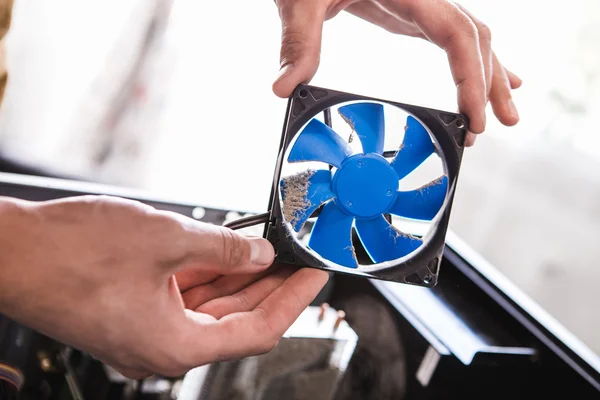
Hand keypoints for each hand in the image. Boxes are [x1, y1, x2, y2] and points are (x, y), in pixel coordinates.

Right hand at [0, 196, 328, 378]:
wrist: (13, 252)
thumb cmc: (71, 253)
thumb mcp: (166, 240)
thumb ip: (225, 249)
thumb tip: (260, 254)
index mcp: (174, 345)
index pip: (257, 330)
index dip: (294, 301)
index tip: (315, 278)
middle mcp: (163, 348)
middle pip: (237, 319)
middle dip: (272, 286)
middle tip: (298, 259)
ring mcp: (148, 331)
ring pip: (213, 307)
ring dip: (242, 278)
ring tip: (271, 249)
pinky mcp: (136, 311)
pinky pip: (187, 298)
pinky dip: (211, 276)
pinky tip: (230, 252)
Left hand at [272, 0, 522, 145]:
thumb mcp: (300, 0)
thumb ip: (297, 41)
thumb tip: (283, 88)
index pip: (456, 33)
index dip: (471, 76)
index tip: (474, 117)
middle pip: (474, 36)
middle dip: (489, 82)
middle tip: (497, 126)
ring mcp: (421, 1)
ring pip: (470, 35)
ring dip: (489, 73)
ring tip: (505, 110)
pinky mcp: (411, 9)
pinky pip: (452, 35)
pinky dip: (473, 59)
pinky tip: (485, 77)